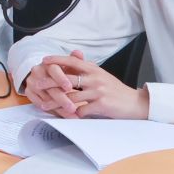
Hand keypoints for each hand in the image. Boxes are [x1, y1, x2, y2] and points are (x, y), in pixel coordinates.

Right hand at [22, 57, 77, 115]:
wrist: (44, 75)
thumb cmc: (60, 72)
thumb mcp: (67, 65)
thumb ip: (74, 60)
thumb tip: (78, 52)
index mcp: (47, 64)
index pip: (53, 69)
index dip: (61, 78)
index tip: (70, 88)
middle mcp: (37, 72)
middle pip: (49, 86)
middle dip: (62, 98)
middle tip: (73, 107)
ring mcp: (32, 83)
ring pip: (45, 97)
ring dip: (59, 108)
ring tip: (72, 115)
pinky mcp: (29, 93)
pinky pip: (39, 104)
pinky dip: (52, 111)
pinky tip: (63, 115)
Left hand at [34, 50, 149, 119]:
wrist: (135, 103)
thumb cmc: (115, 90)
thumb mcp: (101, 75)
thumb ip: (87, 69)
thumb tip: (72, 57)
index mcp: (94, 69)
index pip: (72, 61)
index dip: (57, 60)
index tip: (44, 61)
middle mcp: (95, 78)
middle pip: (67, 78)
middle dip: (49, 82)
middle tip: (37, 84)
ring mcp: (98, 91)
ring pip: (70, 96)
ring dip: (56, 102)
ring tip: (45, 105)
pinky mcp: (101, 105)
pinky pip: (81, 110)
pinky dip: (72, 114)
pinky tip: (64, 116)